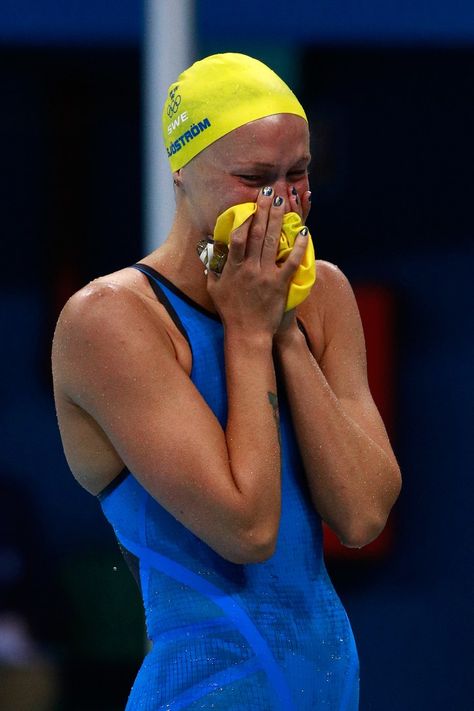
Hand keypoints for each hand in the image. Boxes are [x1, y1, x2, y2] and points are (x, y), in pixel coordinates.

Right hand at [206, 187, 308, 336]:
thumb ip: (212, 266)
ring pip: (272, 242)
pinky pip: (291, 261)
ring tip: (282, 200)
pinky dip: (298, 245)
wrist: (248, 334)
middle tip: (267, 191)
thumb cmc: (229, 312)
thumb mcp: (214, 288)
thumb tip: (210, 246)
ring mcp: (266, 276)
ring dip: (277, 219)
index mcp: (233, 269)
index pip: (237, 238)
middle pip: (256, 233)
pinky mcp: (280, 284)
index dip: (244, 219)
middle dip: (262, 210)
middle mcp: (249, 269)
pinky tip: (303, 230)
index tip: (248, 205)